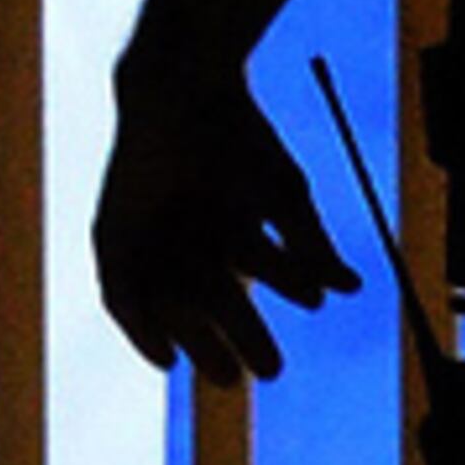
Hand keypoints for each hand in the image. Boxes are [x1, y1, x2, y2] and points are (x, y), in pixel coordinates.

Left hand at [92, 66, 357, 386]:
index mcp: (227, 228)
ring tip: (225, 372)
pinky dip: (141, 330)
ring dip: (199, 343)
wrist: (183, 91)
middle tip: (267, 372)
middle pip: (211, 307)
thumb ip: (313, 246)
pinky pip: (120, 297)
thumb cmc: (240, 137)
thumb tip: (352, 291)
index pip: (242, 294)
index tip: (276, 364)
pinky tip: (166, 357)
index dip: (253, 334)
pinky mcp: (111, 234)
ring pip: (173, 305)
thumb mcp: (285, 197)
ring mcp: (147, 236)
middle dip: (239, 343)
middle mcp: (185, 237)